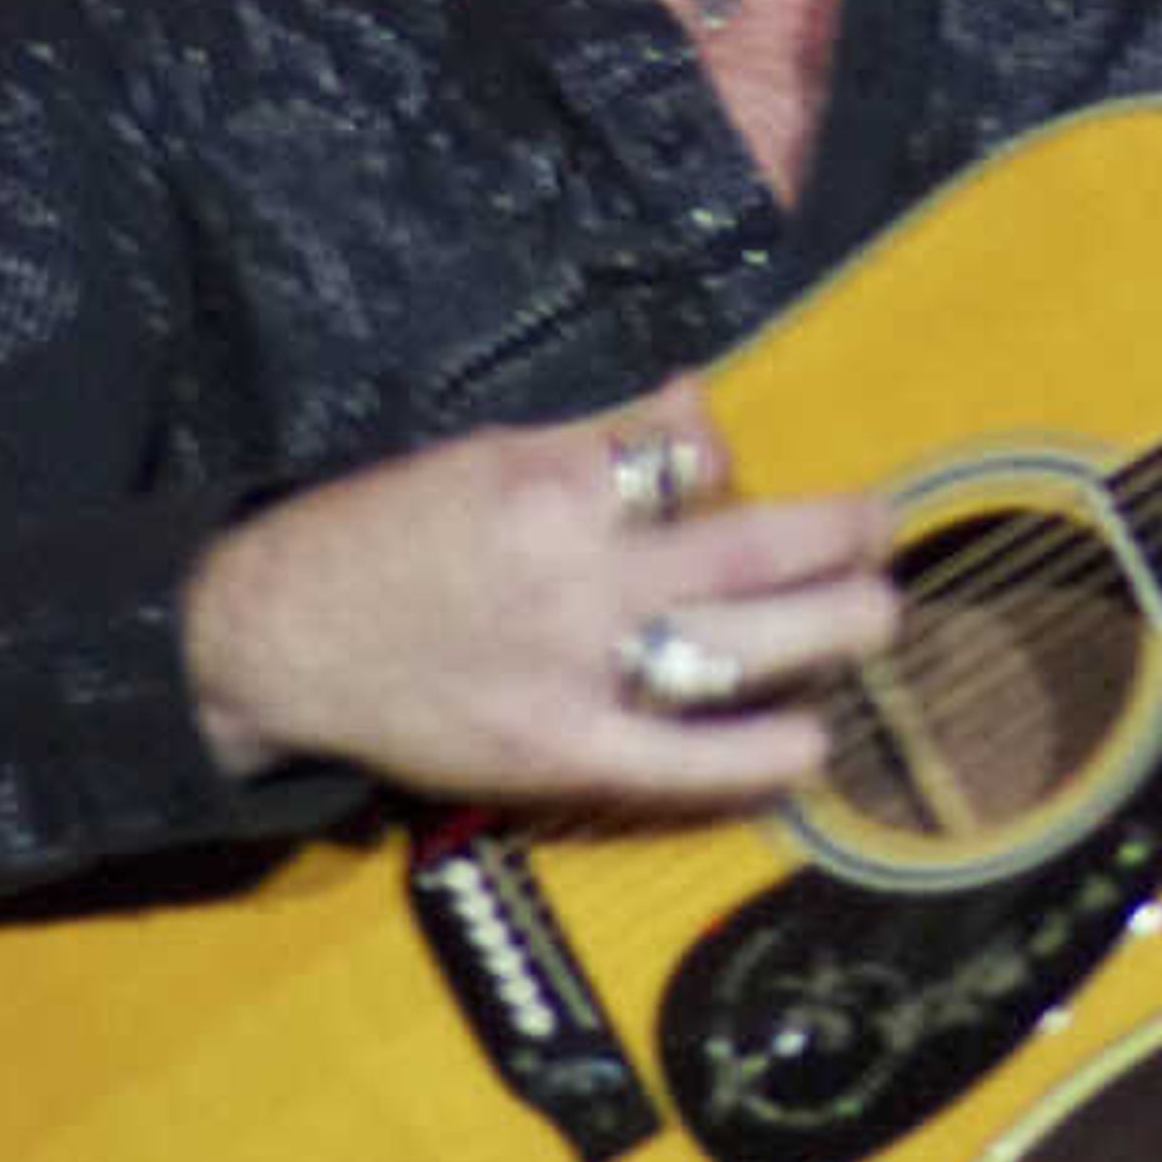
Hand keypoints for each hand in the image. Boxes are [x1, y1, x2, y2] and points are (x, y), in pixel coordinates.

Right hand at [182, 377, 894, 806]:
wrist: (277, 638)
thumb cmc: (384, 535)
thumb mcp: (487, 454)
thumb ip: (600, 434)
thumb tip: (697, 401)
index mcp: (551, 483)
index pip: (687, 456)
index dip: (728, 457)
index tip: (742, 467)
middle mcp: (574, 574)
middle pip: (745, 549)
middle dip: (835, 537)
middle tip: (884, 529)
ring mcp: (571, 669)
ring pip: (733, 646)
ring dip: (825, 633)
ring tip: (880, 617)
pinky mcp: (556, 751)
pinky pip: (679, 760)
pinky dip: (754, 757)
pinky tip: (812, 746)